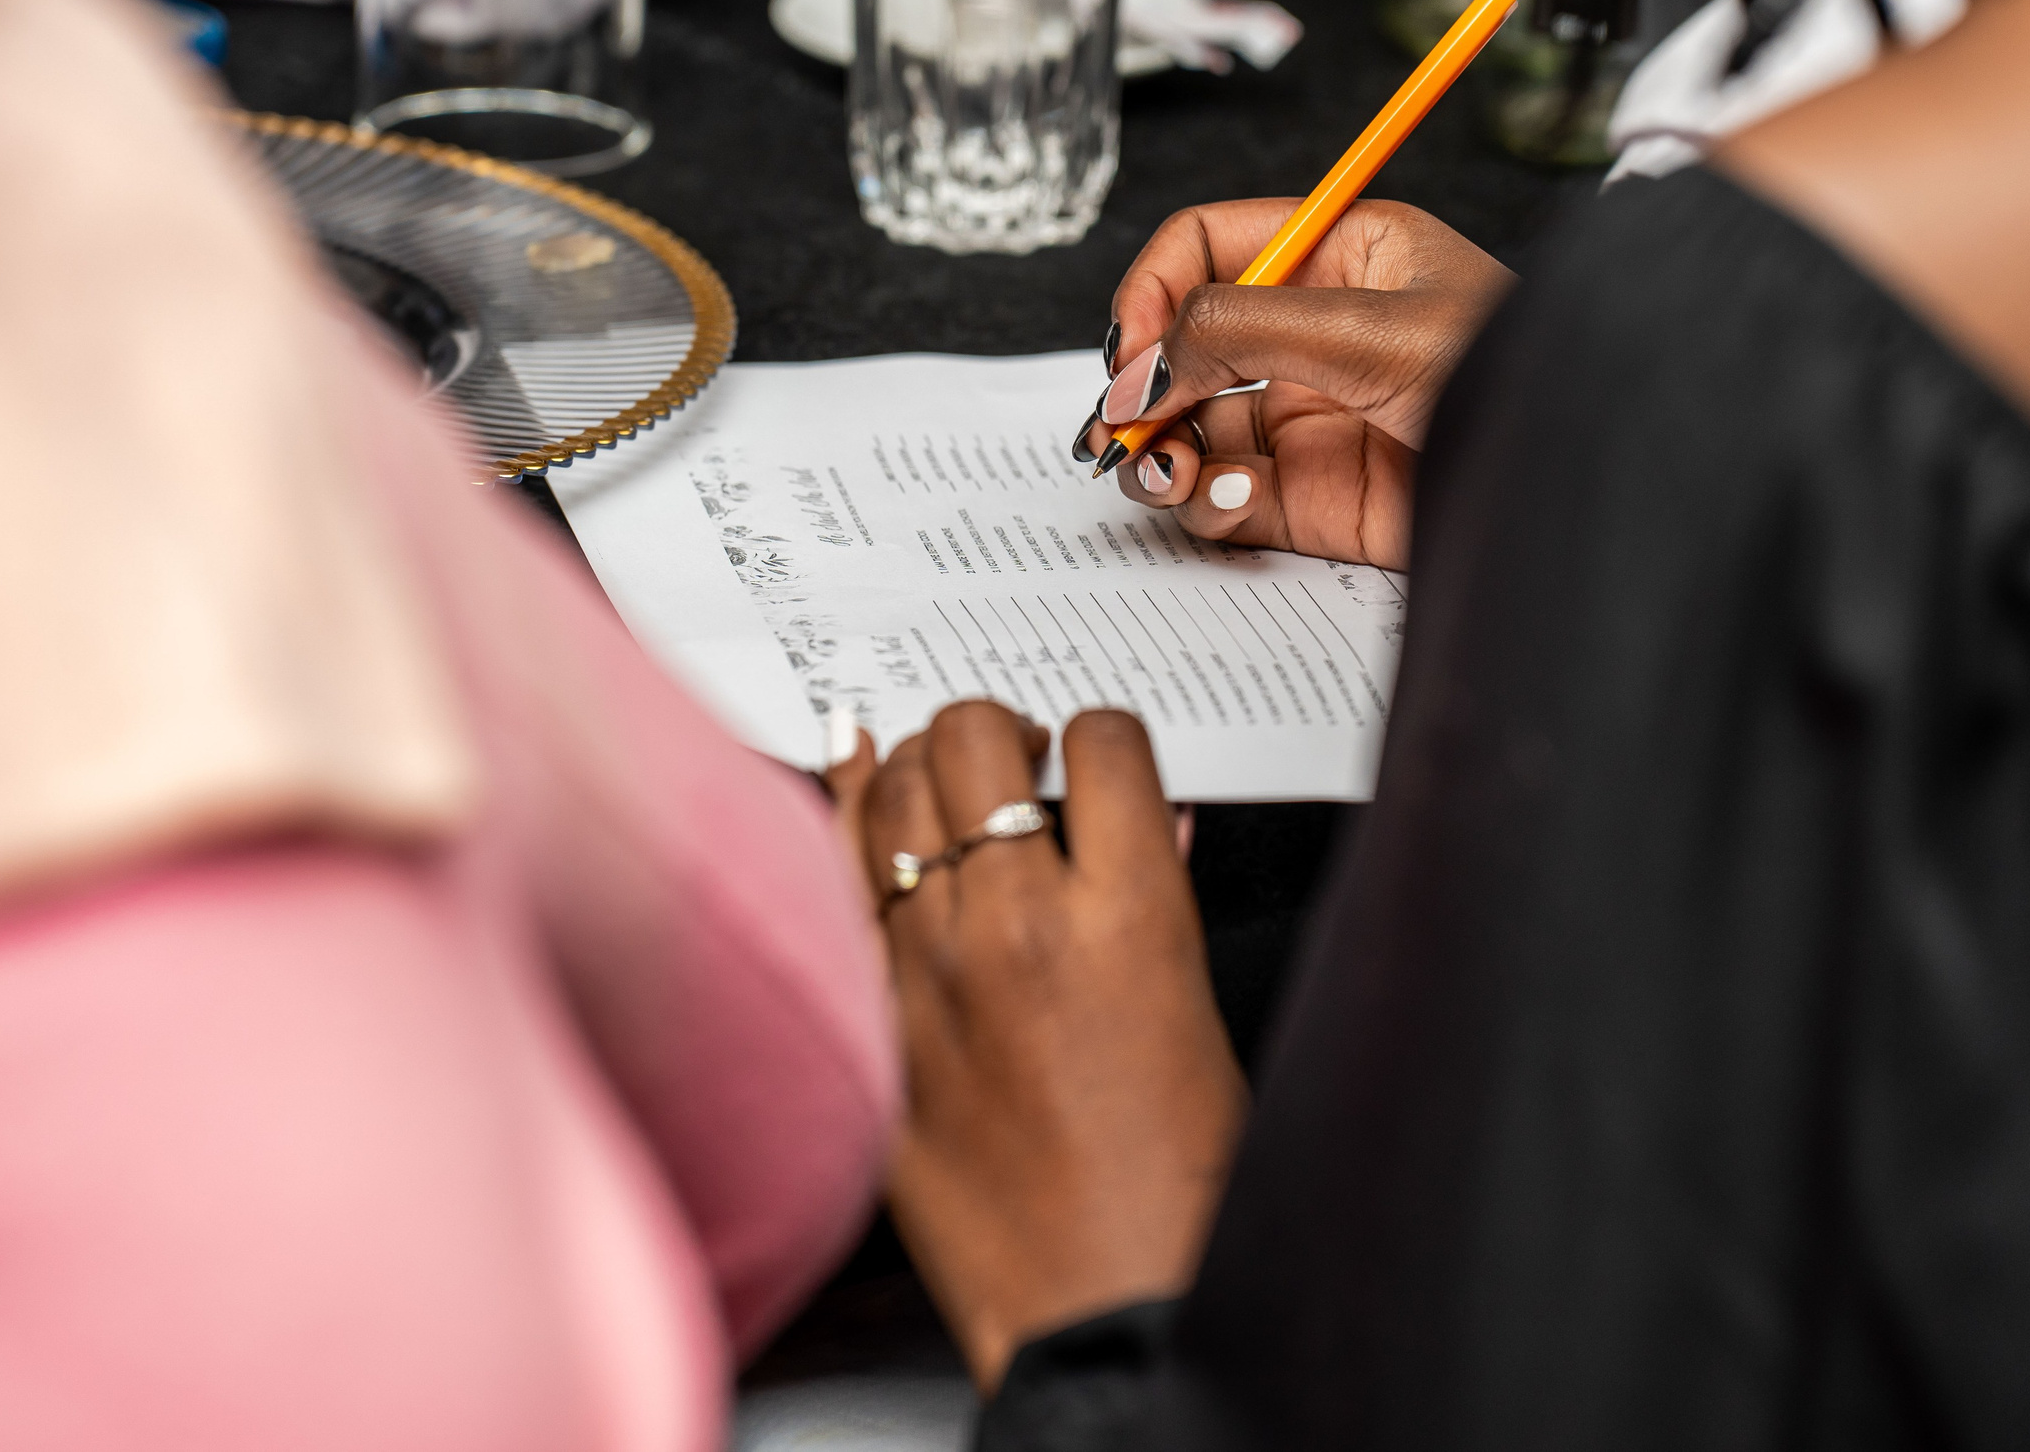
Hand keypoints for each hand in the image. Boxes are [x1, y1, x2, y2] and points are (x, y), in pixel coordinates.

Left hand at [826, 703, 1245, 1390]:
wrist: (1100, 1300)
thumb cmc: (1169, 1180)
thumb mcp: (1194, 1007)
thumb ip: (1161, 891)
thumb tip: (1148, 821)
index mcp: (1129, 917)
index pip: (1106, 743)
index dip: (1103, 737)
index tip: (1096, 758)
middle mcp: (1020, 923)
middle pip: (980, 738)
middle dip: (1003, 730)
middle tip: (1016, 761)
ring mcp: (931, 966)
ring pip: (896, 786)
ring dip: (926, 764)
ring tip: (945, 778)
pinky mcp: (872, 1015)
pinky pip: (834, 870)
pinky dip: (847, 812)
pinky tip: (855, 777)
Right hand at [1076, 199, 1511, 568]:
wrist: (1584, 487)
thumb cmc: (1518, 376)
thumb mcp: (1370, 330)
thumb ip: (1241, 332)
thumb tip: (1141, 367)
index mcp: (1340, 253)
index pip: (1205, 247)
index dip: (1153, 292)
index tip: (1133, 352)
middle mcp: (1315, 331)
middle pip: (1182, 344)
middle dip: (1141, 386)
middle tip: (1119, 429)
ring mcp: (1311, 417)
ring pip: (1191, 429)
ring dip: (1159, 452)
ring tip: (1165, 473)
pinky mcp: (1316, 497)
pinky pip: (1226, 496)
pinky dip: (1208, 503)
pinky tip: (1228, 501)